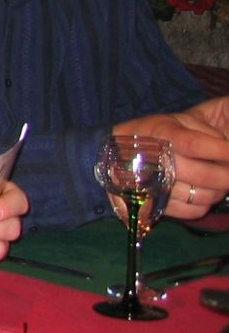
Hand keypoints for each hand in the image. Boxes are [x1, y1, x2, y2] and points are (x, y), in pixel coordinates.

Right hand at [116, 98, 228, 216]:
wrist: (115, 152)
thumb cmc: (157, 133)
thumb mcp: (180, 122)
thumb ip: (205, 134)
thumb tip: (228, 152)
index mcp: (161, 134)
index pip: (195, 144)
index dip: (221, 150)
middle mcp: (155, 160)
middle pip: (201, 174)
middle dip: (227, 175)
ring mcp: (154, 185)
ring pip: (201, 195)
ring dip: (218, 191)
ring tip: (220, 182)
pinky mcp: (156, 206)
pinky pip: (192, 211)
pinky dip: (204, 205)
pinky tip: (203, 193)